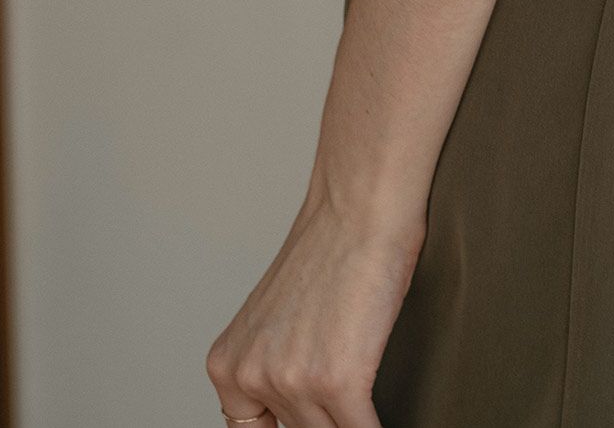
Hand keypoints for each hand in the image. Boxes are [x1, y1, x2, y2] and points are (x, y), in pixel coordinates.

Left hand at [205, 184, 425, 427]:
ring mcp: (292, 381)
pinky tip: (386, 421)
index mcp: (227, 363)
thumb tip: (297, 418)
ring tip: (364, 381)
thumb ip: (276, 368)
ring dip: (353, 418)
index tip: (311, 420)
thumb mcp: (278, 320)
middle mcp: (250, 375)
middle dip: (325, 415)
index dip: (288, 426)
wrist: (360, 206)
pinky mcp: (337, 382)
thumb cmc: (332, 249)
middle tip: (342, 385)